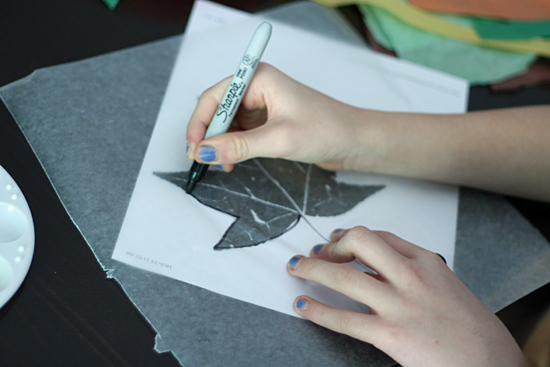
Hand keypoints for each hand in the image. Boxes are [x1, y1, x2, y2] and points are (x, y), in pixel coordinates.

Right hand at [186, 63, 375, 171]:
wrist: (355, 141)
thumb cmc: (326, 130)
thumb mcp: (278, 140)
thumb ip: (238, 146)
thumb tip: (203, 152)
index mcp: (259, 79)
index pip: (215, 97)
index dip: (200, 123)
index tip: (194, 148)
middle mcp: (258, 88)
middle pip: (219, 110)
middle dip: (209, 136)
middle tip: (203, 161)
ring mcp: (263, 105)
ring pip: (228, 124)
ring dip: (221, 144)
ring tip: (223, 165)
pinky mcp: (269, 121)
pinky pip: (241, 132)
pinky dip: (233, 147)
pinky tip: (233, 162)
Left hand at [287, 227, 526, 366]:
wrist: (495, 365)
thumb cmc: (476, 332)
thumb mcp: (449, 288)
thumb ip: (416, 275)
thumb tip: (379, 272)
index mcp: (428, 262)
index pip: (381, 236)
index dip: (352, 235)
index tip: (338, 238)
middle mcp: (411, 276)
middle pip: (359, 242)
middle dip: (331, 245)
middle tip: (318, 253)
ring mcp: (398, 304)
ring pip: (343, 277)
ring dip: (313, 269)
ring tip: (297, 269)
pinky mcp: (389, 334)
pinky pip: (343, 319)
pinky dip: (317, 311)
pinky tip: (303, 305)